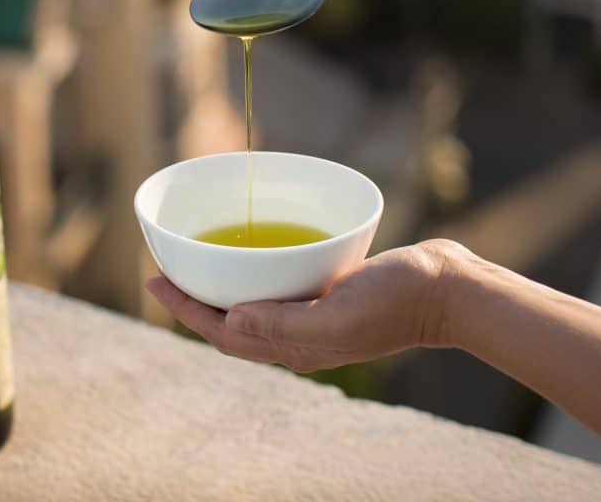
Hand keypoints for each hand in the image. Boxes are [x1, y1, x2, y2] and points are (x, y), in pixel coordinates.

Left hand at [145, 240, 476, 372]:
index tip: (153, 280)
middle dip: (194, 302)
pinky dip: (256, 274)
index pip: (223, 333)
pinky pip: (279, 289)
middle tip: (163, 271)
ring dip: (221, 289)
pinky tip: (254, 253)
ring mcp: (315, 317)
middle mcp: (298, 336)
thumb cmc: (396, 301)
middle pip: (231, 323)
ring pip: (253, 307)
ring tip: (197, 265)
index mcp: (294, 347)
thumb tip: (230, 319)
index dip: (184, 310)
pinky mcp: (330, 295)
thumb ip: (284, 324)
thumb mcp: (338, 313)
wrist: (446, 290)